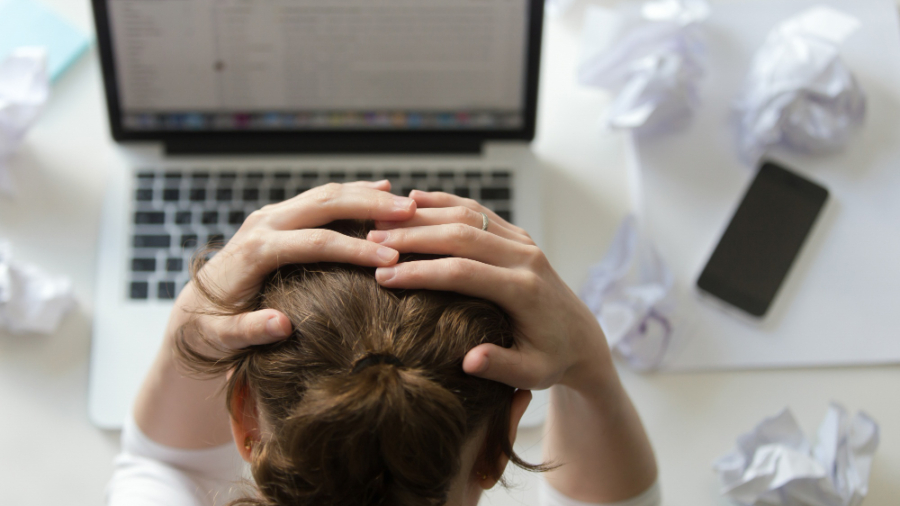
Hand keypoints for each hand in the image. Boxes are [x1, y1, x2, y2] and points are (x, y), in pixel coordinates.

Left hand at [172, 181, 415, 352]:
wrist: (192, 308)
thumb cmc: (209, 329)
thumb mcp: (221, 338)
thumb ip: (248, 331)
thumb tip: (282, 325)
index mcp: (254, 251)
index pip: (314, 243)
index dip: (354, 249)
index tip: (390, 258)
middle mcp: (263, 224)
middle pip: (324, 205)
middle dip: (369, 207)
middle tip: (410, 213)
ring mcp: (271, 216)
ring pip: (325, 194)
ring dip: (366, 195)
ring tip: (406, 203)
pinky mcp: (279, 216)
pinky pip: (321, 198)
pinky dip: (353, 193)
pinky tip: (382, 190)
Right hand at [366, 191, 612, 391]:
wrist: (581, 337)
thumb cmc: (552, 359)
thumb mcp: (533, 373)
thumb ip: (502, 367)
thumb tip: (470, 362)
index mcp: (524, 289)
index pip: (463, 272)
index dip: (421, 272)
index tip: (384, 276)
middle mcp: (525, 257)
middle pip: (461, 235)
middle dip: (413, 237)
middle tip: (370, 241)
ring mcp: (522, 241)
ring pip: (467, 214)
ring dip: (422, 215)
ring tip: (381, 221)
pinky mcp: (517, 235)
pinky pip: (477, 210)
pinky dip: (444, 202)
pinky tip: (413, 200)